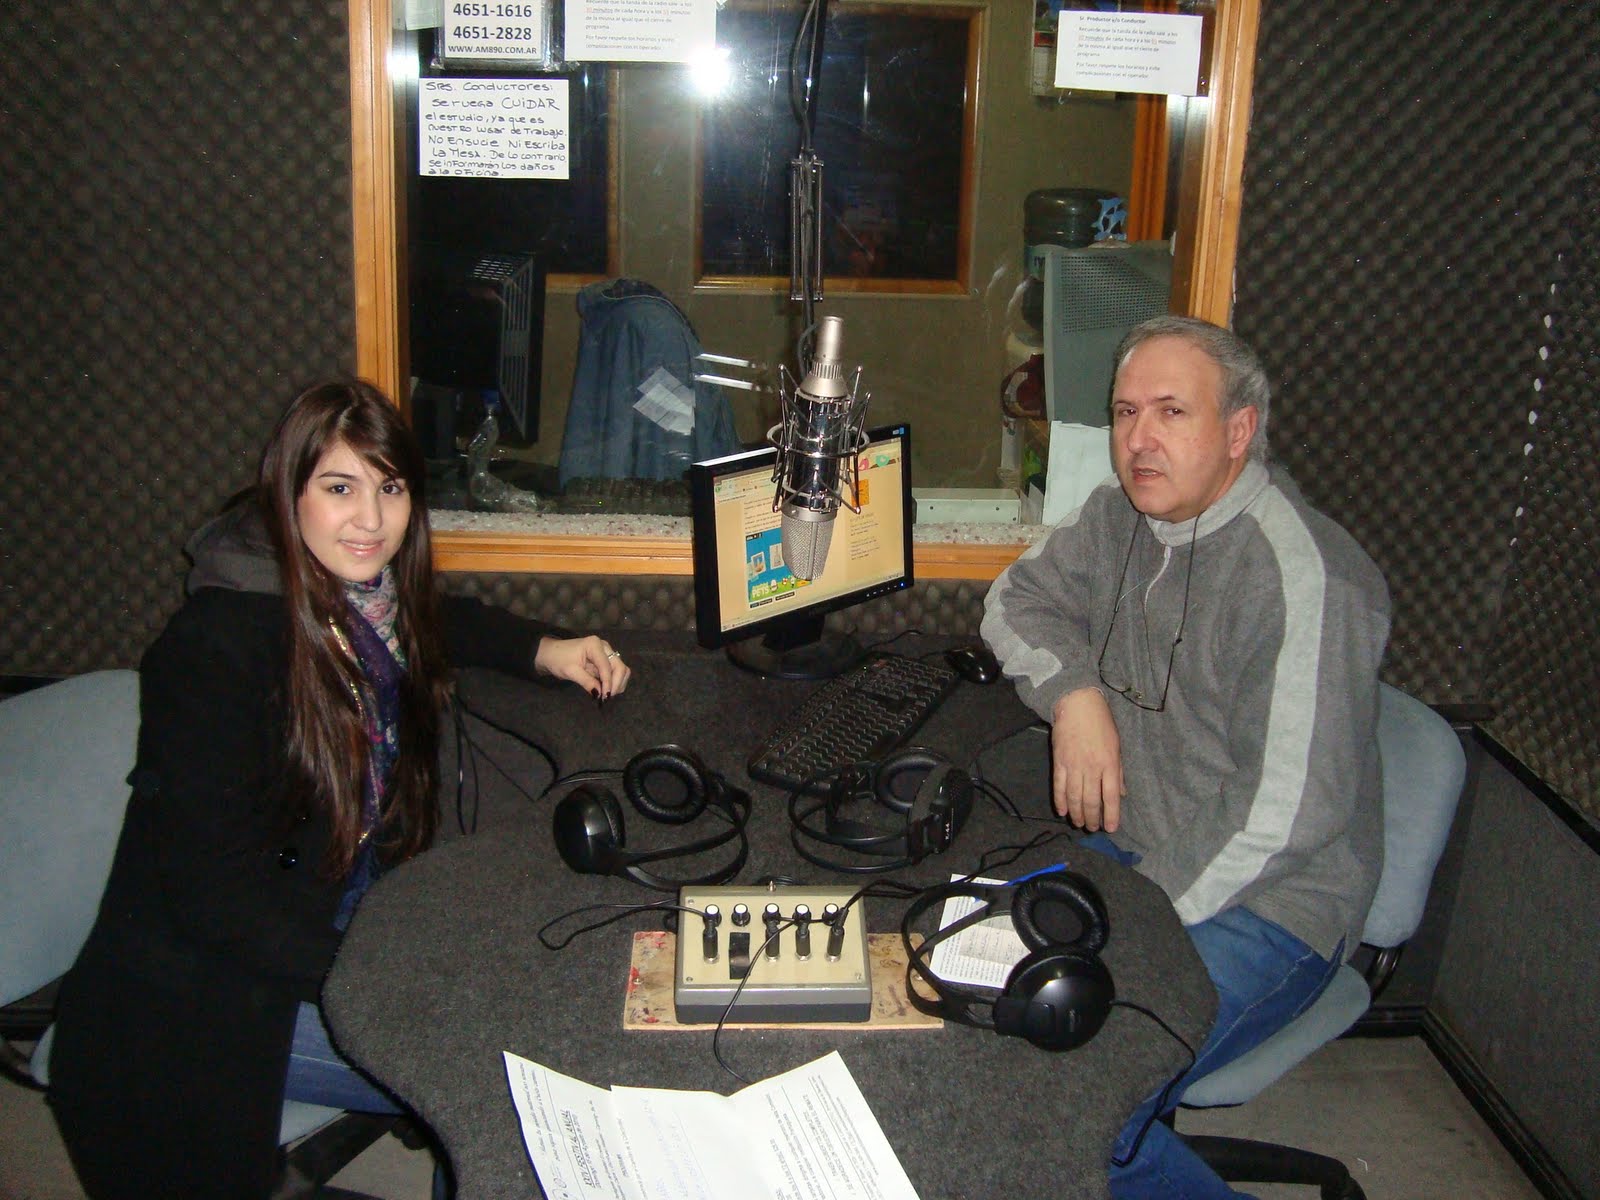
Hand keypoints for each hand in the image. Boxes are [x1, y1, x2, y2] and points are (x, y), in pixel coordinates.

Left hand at [534, 635, 631, 699]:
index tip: (605, 697)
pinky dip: (615, 682)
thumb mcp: (570, 672)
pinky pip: (616, 672)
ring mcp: (607, 653)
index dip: (608, 683)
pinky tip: (607, 690)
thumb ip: (586, 682)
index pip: (607, 666)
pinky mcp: (606, 660)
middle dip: (616, 684)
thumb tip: (599, 694)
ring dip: (618, 683)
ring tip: (607, 695)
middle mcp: (604, 647)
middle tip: (607, 697)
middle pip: (619, 667)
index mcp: (594, 645)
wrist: (551, 654)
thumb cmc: (558, 660)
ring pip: (621, 670)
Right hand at [1050, 688, 1124, 831]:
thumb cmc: (1102, 723)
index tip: (1110, 828)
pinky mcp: (1059, 762)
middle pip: (1091, 800)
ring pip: (1074, 797)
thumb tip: (1121, 794)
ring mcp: (1074, 766)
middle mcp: (1092, 768)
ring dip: (1077, 813)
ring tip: (1079, 823)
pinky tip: (1062, 811)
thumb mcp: (1117, 746)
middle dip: (1092, 818)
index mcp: (1109, 764)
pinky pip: (1059, 786)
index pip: (1111, 796)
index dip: (1111, 815)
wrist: (1078, 705)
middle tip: (1093, 829)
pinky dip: (1060, 801)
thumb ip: (1118, 771)